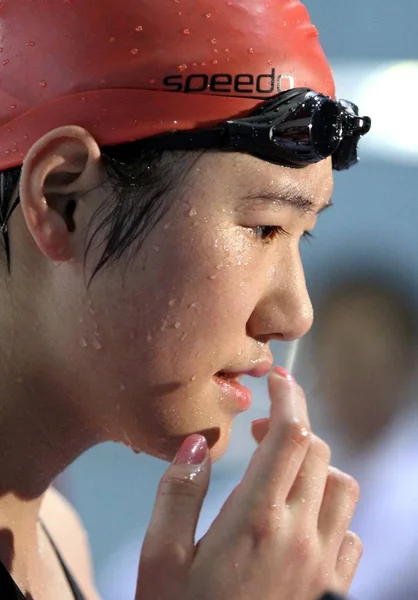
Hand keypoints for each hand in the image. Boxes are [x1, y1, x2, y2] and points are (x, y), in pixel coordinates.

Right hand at [135, 369, 361, 599]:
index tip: (276, 380)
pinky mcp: (335, 590)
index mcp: (256, 520)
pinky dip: (332, 512)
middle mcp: (301, 536)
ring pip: (343, 487)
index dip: (287, 398)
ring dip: (315, 468)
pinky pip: (351, 532)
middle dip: (293, 428)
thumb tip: (197, 442)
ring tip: (282, 476)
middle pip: (318, 452)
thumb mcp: (161, 561)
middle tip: (262, 433)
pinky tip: (301, 523)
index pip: (290, 435)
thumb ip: (178, 493)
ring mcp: (325, 565)